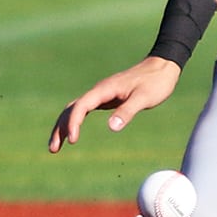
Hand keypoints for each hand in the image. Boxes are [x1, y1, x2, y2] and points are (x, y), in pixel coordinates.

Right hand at [48, 57, 182, 152]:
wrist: (162, 67)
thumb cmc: (155, 82)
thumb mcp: (144, 98)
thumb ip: (128, 111)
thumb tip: (111, 127)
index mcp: (105, 89)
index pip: (81, 106)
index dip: (74, 123)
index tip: (73, 140)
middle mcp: (99, 91)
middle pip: (71, 109)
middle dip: (60, 128)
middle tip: (53, 149)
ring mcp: (101, 95)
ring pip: (75, 110)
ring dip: (64, 126)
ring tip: (56, 147)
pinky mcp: (106, 98)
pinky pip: (84, 110)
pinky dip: (75, 121)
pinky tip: (73, 133)